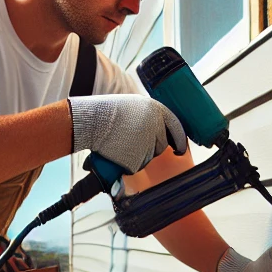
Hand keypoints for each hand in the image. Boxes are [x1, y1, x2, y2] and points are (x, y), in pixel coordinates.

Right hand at [69, 94, 186, 173]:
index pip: (176, 127)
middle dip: (152, 147)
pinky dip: (128, 162)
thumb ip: (151, 116)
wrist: (91, 121)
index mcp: (157, 110)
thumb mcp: (134, 106)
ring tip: (120, 142)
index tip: (180, 148)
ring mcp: (148, 143)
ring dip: (138, 154)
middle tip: (134, 142)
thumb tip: (161, 129)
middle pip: (162, 145)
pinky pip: (136, 165)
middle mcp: (156, 127)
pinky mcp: (137, 158)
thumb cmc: (108, 112)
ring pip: (149, 156)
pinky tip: (117, 151)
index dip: (179, 139)